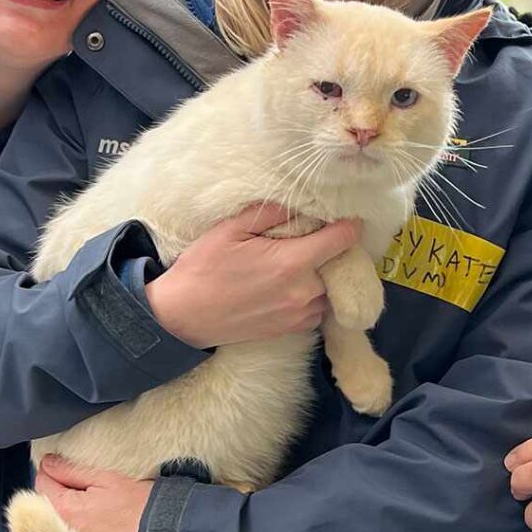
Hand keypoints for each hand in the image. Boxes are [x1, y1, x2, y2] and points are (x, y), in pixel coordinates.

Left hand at [34, 456, 153, 531]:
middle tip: (85, 499)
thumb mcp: (109, 480)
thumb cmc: (142, 509)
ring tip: (96, 526)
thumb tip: (47, 463)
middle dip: (59, 504)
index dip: (53, 475)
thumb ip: (72, 471)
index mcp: (65, 512)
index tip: (65, 473)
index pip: (42, 486)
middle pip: (48, 516)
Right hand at [144, 203, 360, 348]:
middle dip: (336, 249)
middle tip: (321, 237)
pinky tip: (296, 285)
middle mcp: (303, 291)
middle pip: (342, 265)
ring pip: (332, 290)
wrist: (182, 317)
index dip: (349, 224)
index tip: (346, 216)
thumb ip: (270, 212)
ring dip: (327, 275)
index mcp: (292, 262)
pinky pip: (318, 310)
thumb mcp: (230, 229)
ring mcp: (299, 315)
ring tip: (308, 262)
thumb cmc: (203, 269)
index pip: (343, 240)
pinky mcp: (291, 330)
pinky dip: (315, 296)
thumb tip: (299, 201)